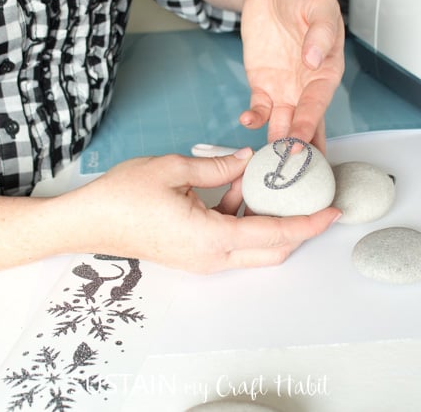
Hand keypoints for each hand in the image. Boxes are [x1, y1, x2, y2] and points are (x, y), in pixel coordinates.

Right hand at [63, 149, 340, 273]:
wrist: (88, 223)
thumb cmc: (122, 197)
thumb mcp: (172, 170)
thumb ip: (218, 166)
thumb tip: (247, 161)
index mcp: (211, 238)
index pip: (275, 234)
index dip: (308, 224)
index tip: (333, 211)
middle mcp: (212, 257)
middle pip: (272, 251)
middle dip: (298, 228)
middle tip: (312, 199)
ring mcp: (202, 260)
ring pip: (254, 247)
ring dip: (266, 218)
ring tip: (267, 182)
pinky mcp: (194, 254)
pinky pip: (232, 240)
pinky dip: (243, 217)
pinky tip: (236, 187)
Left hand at [239, 0, 344, 152]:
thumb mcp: (319, 4)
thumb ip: (321, 31)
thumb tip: (314, 58)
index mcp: (326, 72)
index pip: (317, 105)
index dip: (308, 125)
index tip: (299, 143)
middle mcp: (305, 86)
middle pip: (303, 123)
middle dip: (295, 146)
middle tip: (285, 167)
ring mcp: (283, 89)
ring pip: (281, 124)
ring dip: (274, 142)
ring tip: (265, 159)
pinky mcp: (262, 85)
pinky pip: (259, 109)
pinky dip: (254, 118)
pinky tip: (248, 121)